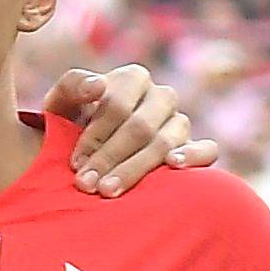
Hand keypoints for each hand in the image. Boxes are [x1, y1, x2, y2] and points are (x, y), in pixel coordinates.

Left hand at [37, 59, 217, 190]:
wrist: (86, 152)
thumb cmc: (71, 123)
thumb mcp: (61, 104)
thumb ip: (72, 87)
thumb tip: (98, 86)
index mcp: (132, 79)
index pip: (118, 104)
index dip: (95, 135)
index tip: (75, 162)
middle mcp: (160, 97)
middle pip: (140, 126)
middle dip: (109, 157)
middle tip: (85, 184)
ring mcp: (179, 121)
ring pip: (166, 141)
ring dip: (135, 168)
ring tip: (107, 191)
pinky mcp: (194, 146)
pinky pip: (208, 149)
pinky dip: (194, 157)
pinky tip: (172, 166)